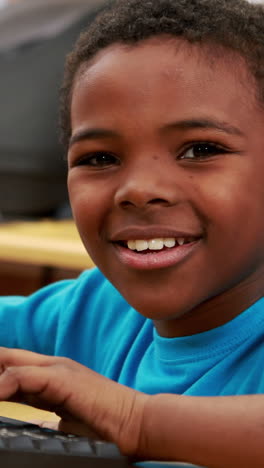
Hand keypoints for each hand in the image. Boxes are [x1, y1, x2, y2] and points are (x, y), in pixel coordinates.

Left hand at [0, 347, 148, 454]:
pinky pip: (19, 376)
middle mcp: (52, 365)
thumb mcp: (65, 422)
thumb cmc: (106, 426)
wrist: (137, 423)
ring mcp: (58, 368)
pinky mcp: (62, 377)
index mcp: (52, 375)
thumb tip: (29, 428)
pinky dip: (1, 387)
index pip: (11, 366)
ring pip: (7, 361)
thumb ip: (44, 419)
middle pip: (5, 357)